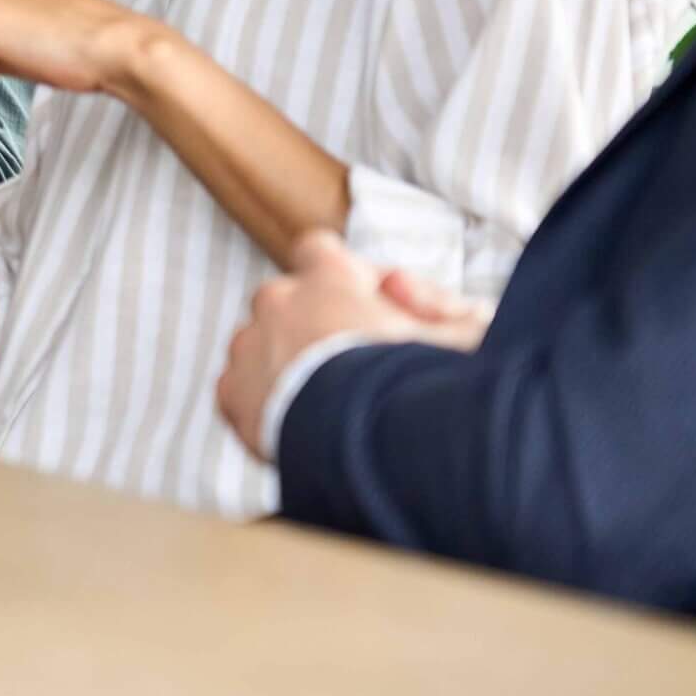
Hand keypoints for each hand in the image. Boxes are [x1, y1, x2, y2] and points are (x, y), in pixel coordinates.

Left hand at [216, 230, 485, 459]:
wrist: (372, 445)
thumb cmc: (422, 388)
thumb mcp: (464, 342)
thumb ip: (446, 309)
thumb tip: (394, 286)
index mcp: (329, 277)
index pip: (319, 250)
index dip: (338, 276)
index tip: (359, 306)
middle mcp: (279, 300)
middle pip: (289, 301)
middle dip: (313, 325)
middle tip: (351, 367)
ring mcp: (248, 344)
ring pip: (262, 343)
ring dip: (287, 363)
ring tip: (328, 402)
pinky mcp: (231, 392)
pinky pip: (242, 388)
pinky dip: (265, 402)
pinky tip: (299, 424)